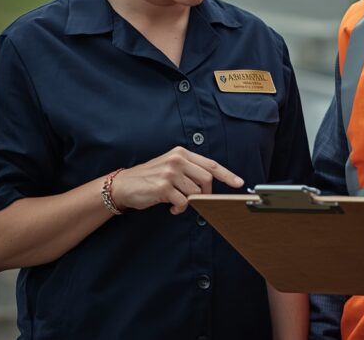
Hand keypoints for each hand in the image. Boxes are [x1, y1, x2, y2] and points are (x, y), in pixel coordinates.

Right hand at [112, 147, 243, 214]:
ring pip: (195, 192)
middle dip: (205, 192)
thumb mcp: (170, 166)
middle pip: (207, 179)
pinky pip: (183, 202)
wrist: (124, 185)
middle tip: (195, 199)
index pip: (210, 164)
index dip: (227, 175)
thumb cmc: (150, 177)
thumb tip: (209, 184)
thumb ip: (189, 170)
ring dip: (189, 202)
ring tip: (177, 202)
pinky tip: (171, 208)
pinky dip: (179, 209)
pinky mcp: (163, 188)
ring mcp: (170, 173)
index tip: (239, 183)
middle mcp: (177, 160)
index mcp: (181, 153)